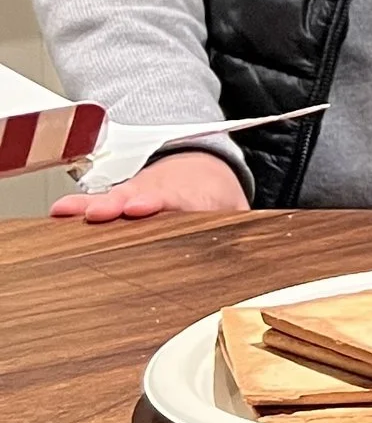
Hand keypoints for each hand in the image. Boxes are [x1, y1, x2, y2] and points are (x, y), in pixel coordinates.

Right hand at [50, 149, 249, 221]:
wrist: (203, 170)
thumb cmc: (216, 199)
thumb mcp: (236, 212)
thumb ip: (242, 231)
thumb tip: (259, 252)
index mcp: (198, 195)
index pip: (183, 198)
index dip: (164, 202)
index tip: (144, 207)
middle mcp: (165, 191)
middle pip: (143, 196)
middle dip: (123, 202)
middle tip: (105, 211)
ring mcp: (141, 193)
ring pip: (118, 196)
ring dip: (96, 204)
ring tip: (73, 212)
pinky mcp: (122, 200)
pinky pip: (101, 202)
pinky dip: (80, 206)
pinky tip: (61, 213)